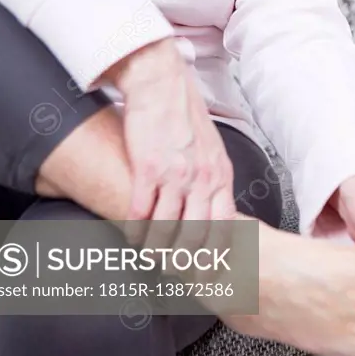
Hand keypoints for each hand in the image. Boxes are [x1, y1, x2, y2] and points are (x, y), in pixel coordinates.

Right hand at [104, 40, 236, 258]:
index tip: (205, 271)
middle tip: (173, 272)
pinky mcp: (146, 168)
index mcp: (220, 174)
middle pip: (195, 236)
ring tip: (148, 256)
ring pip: (165, 229)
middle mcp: (201, 178)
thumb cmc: (185, 114)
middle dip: (184, 261)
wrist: (161, 83)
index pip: (224, 227)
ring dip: (155, 248)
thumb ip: (214, 178)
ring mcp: (174, 174)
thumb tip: (214, 208)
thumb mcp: (212, 147)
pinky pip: (139, 211)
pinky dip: (133, 228)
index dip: (214, 255)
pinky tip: (130, 233)